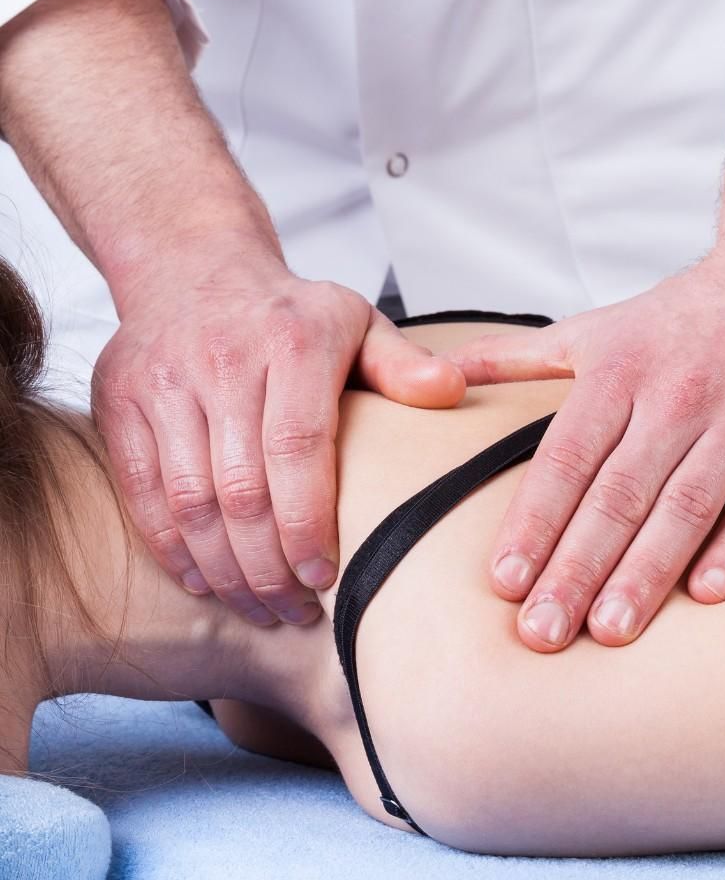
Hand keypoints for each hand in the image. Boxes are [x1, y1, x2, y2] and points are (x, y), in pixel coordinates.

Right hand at [92, 245, 464, 625]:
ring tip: (259, 606)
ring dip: (224, 570)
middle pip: (241, 488)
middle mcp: (221, 357)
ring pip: (189, 500)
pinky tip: (205, 578)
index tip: (326, 576)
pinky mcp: (119, 400)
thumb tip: (451, 390)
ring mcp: (163, 379)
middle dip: (269, 567)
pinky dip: (173, 548)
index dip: (308, 523)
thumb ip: (401, 363)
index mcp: (291, 339)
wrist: (192, 268)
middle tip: (296, 610)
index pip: (297, 446)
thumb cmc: (288, 313)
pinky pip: (143, 492)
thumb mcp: (355, 322)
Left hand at [447, 223, 724, 650]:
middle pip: (618, 492)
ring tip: (609, 632)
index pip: (567, 456)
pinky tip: (703, 597)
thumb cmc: (688, 315)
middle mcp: (677, 393)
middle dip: (577, 566)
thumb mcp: (599, 328)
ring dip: (646, 573)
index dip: (534, 521)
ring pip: (686, 505)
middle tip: (543, 633)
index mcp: (620, 368)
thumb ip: (518, 356)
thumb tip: (438, 372)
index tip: (505, 582)